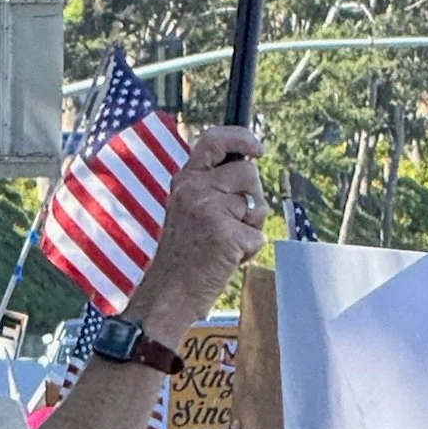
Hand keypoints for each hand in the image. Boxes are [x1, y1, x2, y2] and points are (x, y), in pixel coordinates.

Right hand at [129, 125, 265, 340]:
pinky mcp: (225, 234)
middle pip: (248, 173)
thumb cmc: (184, 252)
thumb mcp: (188, 207)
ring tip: (224, 241)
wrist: (170, 290)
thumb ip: (211, 185)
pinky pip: (258, 234)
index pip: (213, 140)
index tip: (257, 149)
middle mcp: (194, 188)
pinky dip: (249, 250)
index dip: (241, 138)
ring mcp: (209, 210)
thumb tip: (249, 165)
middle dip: (251, 197)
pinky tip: (226, 257)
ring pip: (258, 204)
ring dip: (251, 226)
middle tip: (229, 222)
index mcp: (184, 179)